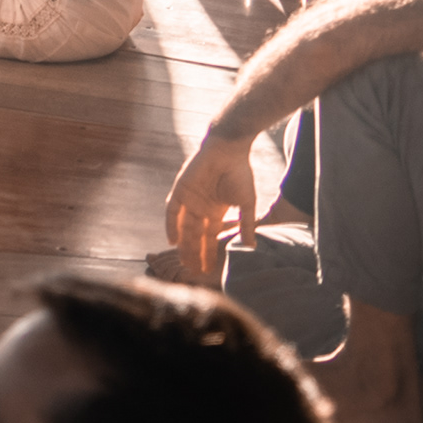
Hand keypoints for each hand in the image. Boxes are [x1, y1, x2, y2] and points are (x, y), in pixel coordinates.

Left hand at [164, 128, 261, 283]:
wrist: (229, 149)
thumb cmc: (240, 173)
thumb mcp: (247, 204)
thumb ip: (246, 224)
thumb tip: (251, 247)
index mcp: (215, 212)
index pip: (210, 238)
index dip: (209, 254)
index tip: (209, 271)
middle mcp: (200, 208)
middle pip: (195, 236)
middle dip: (194, 254)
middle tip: (194, 272)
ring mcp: (190, 199)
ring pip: (184, 227)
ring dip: (183, 244)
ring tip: (184, 262)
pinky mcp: (181, 189)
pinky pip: (173, 210)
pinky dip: (171, 224)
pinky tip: (172, 239)